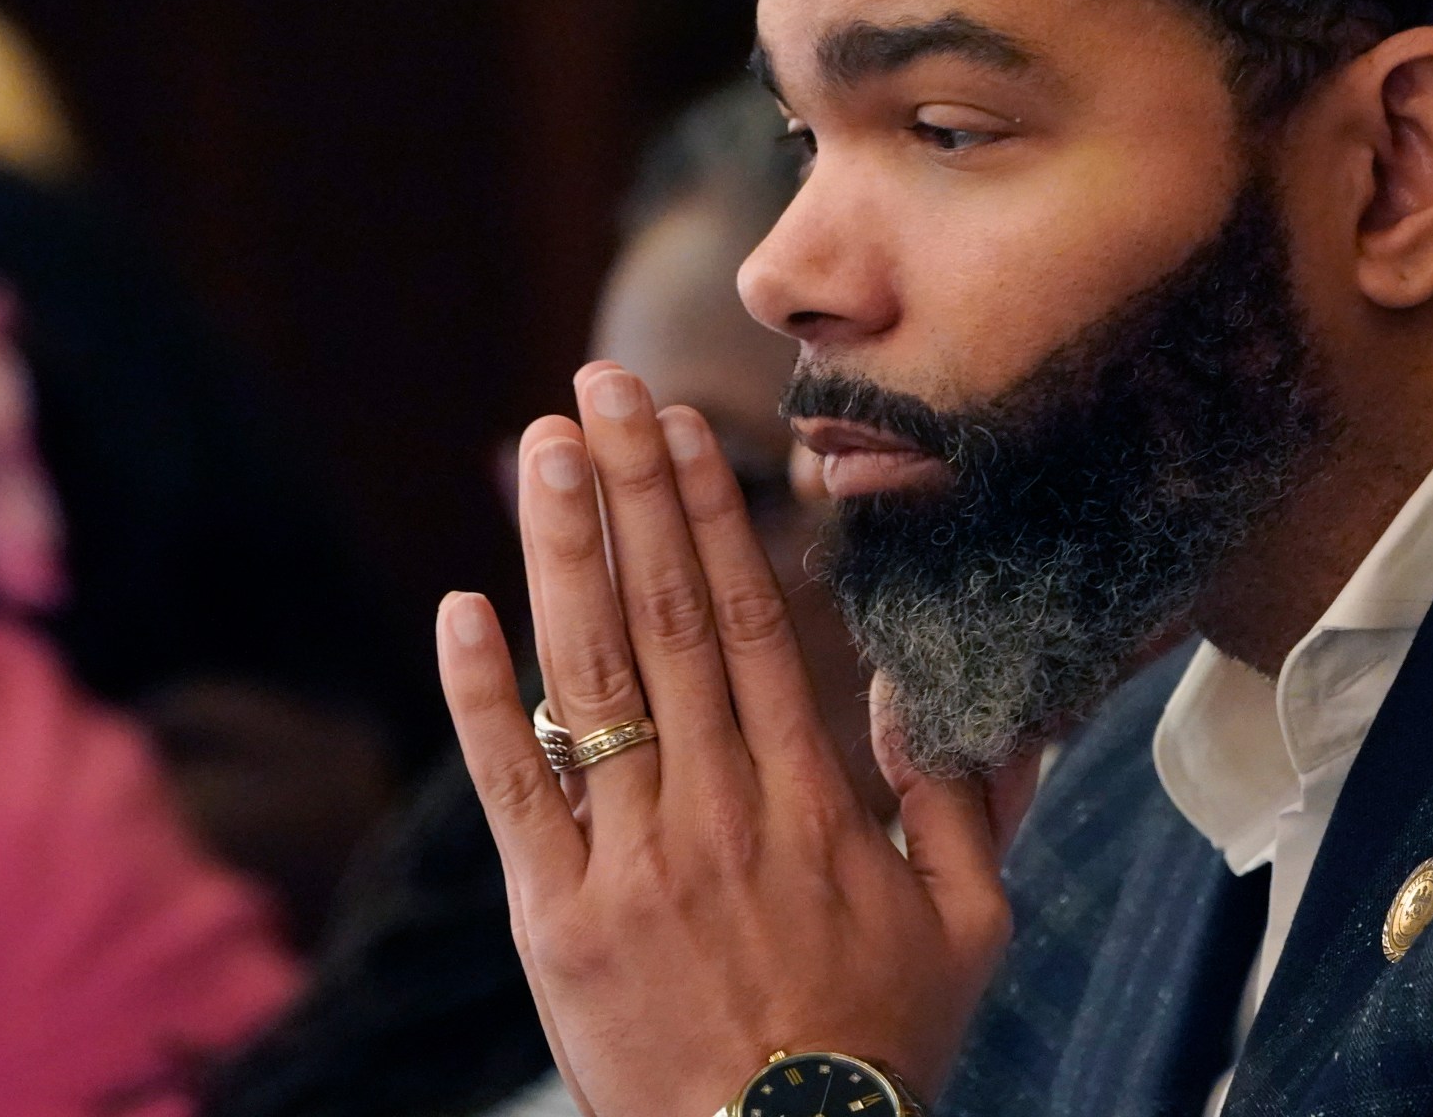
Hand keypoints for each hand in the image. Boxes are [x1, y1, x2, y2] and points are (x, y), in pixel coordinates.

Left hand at [437, 361, 1037, 1116]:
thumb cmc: (882, 1050)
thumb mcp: (971, 924)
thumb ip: (965, 799)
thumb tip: (940, 689)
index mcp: (814, 801)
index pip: (754, 622)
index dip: (714, 514)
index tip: (687, 426)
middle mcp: (719, 808)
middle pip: (669, 616)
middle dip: (633, 488)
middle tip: (601, 383)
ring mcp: (631, 860)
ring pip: (592, 678)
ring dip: (562, 552)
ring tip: (540, 447)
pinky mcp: (556, 919)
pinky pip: (513, 792)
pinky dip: (482, 701)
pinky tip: (461, 609)